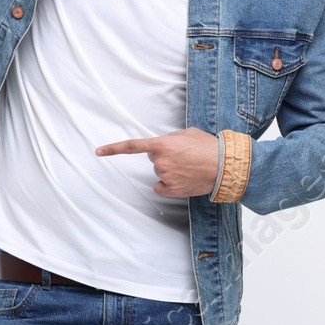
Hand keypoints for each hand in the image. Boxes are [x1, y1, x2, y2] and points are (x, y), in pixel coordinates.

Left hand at [95, 128, 221, 196]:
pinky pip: (161, 186)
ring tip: (190, 166)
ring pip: (160, 172)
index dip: (113, 149)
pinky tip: (184, 179)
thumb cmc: (210, 147)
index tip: (98, 151)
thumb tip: (164, 144)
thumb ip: (171, 137)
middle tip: (185, 155)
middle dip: (165, 156)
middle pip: (153, 158)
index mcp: (163, 145)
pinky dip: (169, 184)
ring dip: (171, 169)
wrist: (227, 166)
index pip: (132, 146)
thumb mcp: (188, 133)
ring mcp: (165, 177)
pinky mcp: (172, 190)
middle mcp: (160, 162)